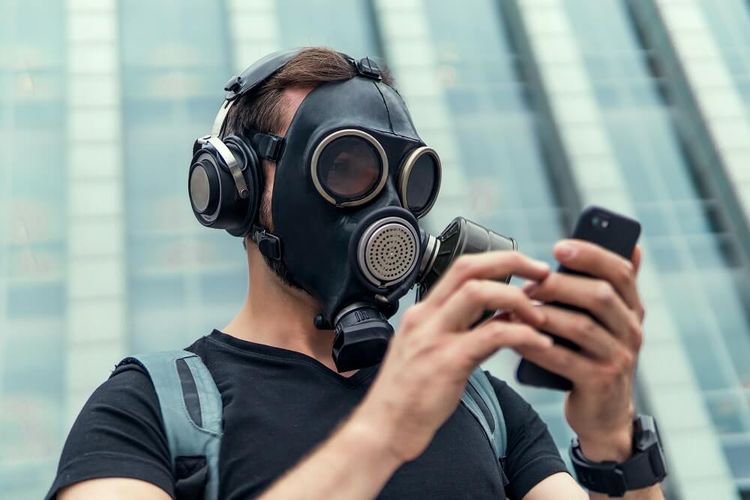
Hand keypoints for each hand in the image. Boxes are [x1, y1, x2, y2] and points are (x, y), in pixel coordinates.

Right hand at [352, 251, 552, 462]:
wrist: (384, 428)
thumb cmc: (408, 395)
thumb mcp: (431, 351)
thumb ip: (463, 331)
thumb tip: (502, 318)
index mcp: (423, 312)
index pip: (461, 267)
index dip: (498, 260)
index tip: (526, 268)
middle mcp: (426, 317)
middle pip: (469, 269)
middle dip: (512, 263)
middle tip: (542, 274)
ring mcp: (434, 338)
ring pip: (479, 293)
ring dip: (518, 300)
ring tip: (539, 317)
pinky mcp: (447, 362)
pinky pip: (492, 336)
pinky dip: (523, 335)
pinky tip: (539, 344)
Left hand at [518, 240, 644, 461]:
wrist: (602, 414)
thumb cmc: (594, 356)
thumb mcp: (609, 322)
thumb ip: (613, 287)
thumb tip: (633, 244)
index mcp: (633, 309)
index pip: (621, 272)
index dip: (591, 255)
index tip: (558, 247)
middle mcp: (632, 331)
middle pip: (600, 295)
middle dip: (560, 284)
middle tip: (529, 284)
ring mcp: (619, 358)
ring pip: (581, 326)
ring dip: (545, 313)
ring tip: (518, 308)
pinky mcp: (600, 382)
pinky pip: (564, 358)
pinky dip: (537, 345)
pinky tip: (517, 337)